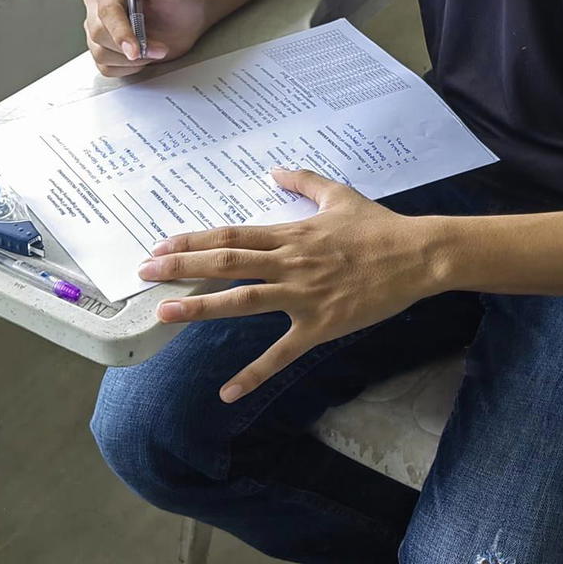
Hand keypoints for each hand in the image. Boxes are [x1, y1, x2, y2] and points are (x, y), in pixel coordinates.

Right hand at [83, 0, 208, 75]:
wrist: (188, 20)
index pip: (106, 12)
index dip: (120, 32)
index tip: (135, 49)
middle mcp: (98, 8)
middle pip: (99, 35)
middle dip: (133, 46)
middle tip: (159, 47)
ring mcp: (99, 31)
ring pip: (101, 54)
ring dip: (134, 59)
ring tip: (156, 48)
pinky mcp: (105, 50)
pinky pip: (107, 68)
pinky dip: (129, 68)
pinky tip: (144, 56)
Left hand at [136, 168, 446, 401]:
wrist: (417, 255)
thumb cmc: (379, 226)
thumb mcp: (340, 195)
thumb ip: (305, 182)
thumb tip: (277, 171)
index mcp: (292, 234)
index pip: (232, 236)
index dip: (194, 240)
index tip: (161, 245)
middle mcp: (290, 262)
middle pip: (226, 263)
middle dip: (181, 267)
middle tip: (144, 272)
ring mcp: (303, 295)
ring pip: (242, 300)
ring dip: (200, 307)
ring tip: (164, 314)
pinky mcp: (321, 325)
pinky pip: (281, 353)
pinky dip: (253, 374)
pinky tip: (227, 392)